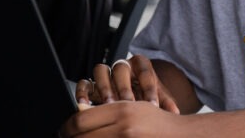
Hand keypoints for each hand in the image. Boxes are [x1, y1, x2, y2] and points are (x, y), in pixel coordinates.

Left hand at [59, 100, 186, 137]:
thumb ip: (107, 112)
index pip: (80, 120)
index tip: (64, 130)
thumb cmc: (155, 122)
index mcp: (121, 110)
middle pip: (81, 136)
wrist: (180, 136)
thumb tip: (78, 118)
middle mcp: (123, 127)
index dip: (67, 127)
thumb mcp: (132, 108)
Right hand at [76, 55, 180, 113]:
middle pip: (121, 68)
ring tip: (109, 105)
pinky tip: (87, 106)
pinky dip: (84, 93)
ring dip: (105, 88)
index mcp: (141, 64)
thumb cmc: (147, 95)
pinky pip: (84, 83)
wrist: (136, 95)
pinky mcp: (91, 84)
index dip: (149, 88)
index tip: (153, 104)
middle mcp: (122, 66)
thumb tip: (174, 113)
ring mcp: (106, 74)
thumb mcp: (159, 97)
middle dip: (125, 88)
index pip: (145, 71)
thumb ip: (166, 103)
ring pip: (101, 71)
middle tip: (129, 104)